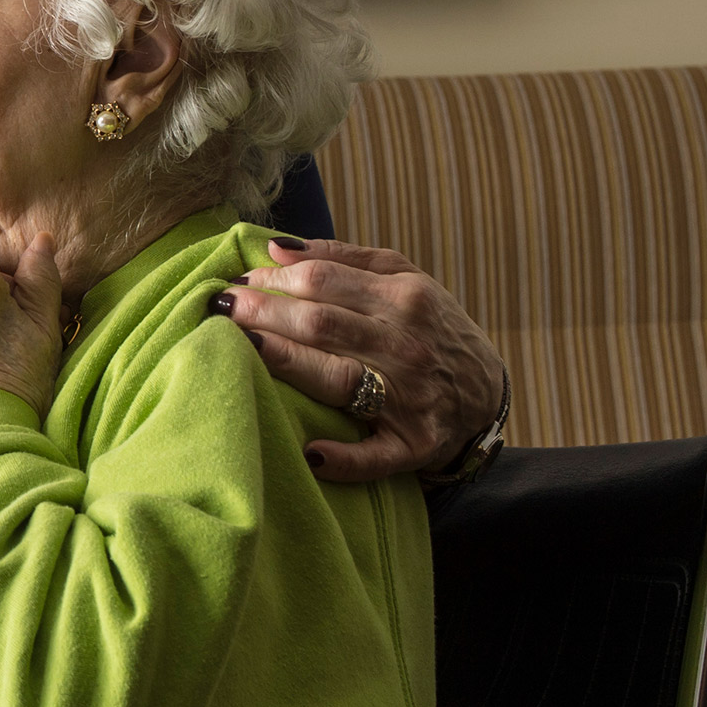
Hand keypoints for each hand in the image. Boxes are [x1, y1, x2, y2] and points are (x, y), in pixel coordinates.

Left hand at [216, 237, 506, 482]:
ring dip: (284, 363)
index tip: (238, 280)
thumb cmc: (430, 327)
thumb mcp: (404, 278)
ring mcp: (411, 397)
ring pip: (336, 378)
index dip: (273, 279)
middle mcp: (407, 345)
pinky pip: (376, 455)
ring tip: (242, 350)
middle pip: (320, 324)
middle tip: (221, 307)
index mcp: (404, 297)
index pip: (323, 281)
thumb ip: (343, 258)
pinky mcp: (414, 444)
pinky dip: (344, 459)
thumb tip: (277, 248)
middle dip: (263, 313)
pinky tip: (310, 453)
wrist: (486, 393)